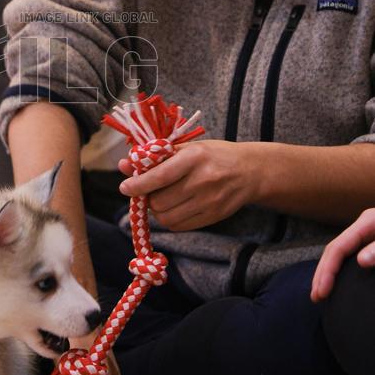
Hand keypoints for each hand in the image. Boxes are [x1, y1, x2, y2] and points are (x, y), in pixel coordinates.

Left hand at [117, 140, 257, 230]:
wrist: (251, 171)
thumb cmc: (215, 155)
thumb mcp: (188, 148)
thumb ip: (155, 156)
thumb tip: (124, 165)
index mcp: (195, 157)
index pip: (159, 176)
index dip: (137, 184)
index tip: (125, 187)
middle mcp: (203, 180)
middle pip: (159, 201)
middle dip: (148, 197)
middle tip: (149, 190)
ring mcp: (210, 201)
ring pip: (167, 217)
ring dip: (157, 210)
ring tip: (162, 198)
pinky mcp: (213, 216)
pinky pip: (179, 226)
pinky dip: (170, 219)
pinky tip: (174, 207)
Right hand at [311, 208, 374, 301]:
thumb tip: (361, 261)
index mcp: (366, 223)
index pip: (337, 247)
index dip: (327, 270)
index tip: (322, 292)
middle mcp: (361, 226)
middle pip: (332, 250)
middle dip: (321, 273)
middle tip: (315, 297)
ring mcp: (365, 233)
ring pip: (338, 252)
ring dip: (327, 272)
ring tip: (320, 293)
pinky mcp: (370, 240)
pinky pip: (348, 255)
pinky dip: (339, 268)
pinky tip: (336, 280)